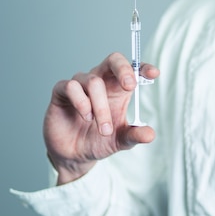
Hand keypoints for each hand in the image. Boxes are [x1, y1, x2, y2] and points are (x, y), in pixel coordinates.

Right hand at [43, 52, 159, 183]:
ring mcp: (81, 85)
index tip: (153, 74)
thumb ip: (134, 135)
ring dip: (100, 106)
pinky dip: (81, 102)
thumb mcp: (121, 141)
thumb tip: (150, 134)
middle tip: (130, 86)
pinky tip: (85, 117)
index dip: (143, 68)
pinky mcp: (61, 91)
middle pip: (113, 60)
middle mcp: (101, 82)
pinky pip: (71, 86)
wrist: (74, 156)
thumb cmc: (98, 141)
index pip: (132, 70)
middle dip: (123, 69)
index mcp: (118, 89)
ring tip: (103, 128)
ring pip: (93, 81)